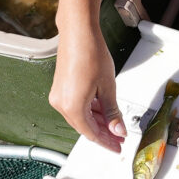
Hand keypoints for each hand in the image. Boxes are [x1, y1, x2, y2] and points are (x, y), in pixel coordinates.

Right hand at [50, 17, 125, 150]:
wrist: (78, 33)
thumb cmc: (90, 54)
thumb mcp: (108, 87)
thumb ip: (112, 112)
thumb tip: (117, 129)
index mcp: (72, 107)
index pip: (91, 133)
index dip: (106, 142)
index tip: (118, 146)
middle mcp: (61, 104)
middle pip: (85, 127)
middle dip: (103, 133)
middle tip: (120, 138)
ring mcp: (59, 96)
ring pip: (80, 117)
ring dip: (97, 122)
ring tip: (114, 125)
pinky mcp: (60, 88)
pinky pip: (76, 106)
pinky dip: (90, 111)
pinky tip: (103, 111)